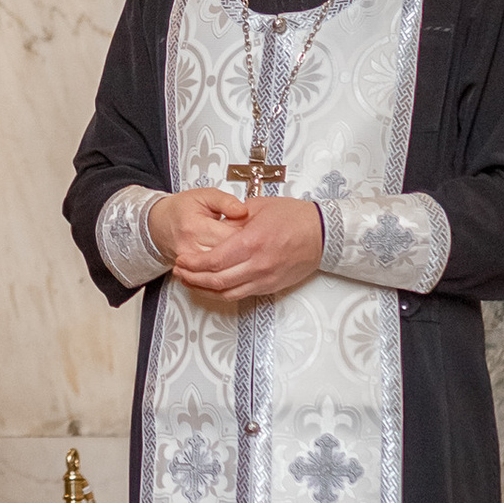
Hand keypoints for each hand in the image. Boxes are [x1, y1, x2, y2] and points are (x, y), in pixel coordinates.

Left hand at [168, 191, 325, 307]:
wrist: (324, 234)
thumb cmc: (294, 217)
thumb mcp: (259, 207)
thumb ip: (234, 217)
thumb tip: (215, 225)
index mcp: (252, 242)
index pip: (214, 260)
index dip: (194, 263)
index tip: (182, 259)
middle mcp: (258, 264)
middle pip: (217, 280)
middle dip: (193, 277)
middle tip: (179, 271)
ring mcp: (265, 278)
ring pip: (227, 293)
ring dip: (204, 289)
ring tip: (190, 281)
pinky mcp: (271, 286)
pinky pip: (241, 294)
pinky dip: (223, 293)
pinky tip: (212, 287)